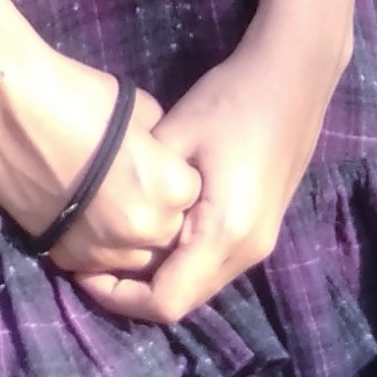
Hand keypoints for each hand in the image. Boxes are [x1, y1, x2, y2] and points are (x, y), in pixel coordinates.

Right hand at [0, 46, 201, 279]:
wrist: (9, 107)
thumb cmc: (78, 96)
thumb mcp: (140, 109)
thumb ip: (161, 144)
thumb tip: (161, 159)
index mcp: (171, 188)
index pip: (193, 198)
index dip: (175, 180)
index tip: (159, 166)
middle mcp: (145, 229)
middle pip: (169, 235)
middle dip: (158, 214)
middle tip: (135, 187)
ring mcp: (105, 250)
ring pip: (136, 260)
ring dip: (131, 238)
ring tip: (111, 205)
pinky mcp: (68, 258)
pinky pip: (98, 265)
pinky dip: (97, 246)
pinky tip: (85, 217)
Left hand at [69, 22, 347, 327]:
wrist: (293, 74)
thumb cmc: (231, 99)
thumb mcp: (174, 137)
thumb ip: (142, 185)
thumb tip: (105, 213)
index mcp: (225, 233)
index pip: (166, 302)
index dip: (118, 298)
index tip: (82, 271)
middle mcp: (247, 252)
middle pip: (183, 301)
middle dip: (134, 291)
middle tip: (93, 259)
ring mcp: (260, 245)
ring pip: (198, 285)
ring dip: (158, 276)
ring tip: (119, 243)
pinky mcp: (260, 231)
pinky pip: (212, 264)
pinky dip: (180, 260)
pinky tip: (155, 229)